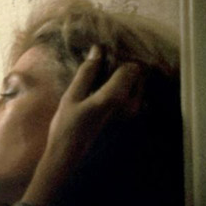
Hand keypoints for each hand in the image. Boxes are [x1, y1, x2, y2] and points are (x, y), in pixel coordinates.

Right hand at [23, 45, 142, 205]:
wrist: (68, 156)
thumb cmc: (66, 126)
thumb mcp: (72, 96)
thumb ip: (87, 72)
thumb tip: (98, 50)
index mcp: (116, 96)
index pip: (131, 66)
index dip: (118, 59)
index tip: (103, 59)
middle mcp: (130, 105)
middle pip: (139, 75)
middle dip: (125, 69)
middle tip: (103, 70)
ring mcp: (132, 115)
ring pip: (138, 86)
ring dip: (125, 80)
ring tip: (102, 83)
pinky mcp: (129, 121)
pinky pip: (134, 98)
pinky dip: (125, 92)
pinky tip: (105, 97)